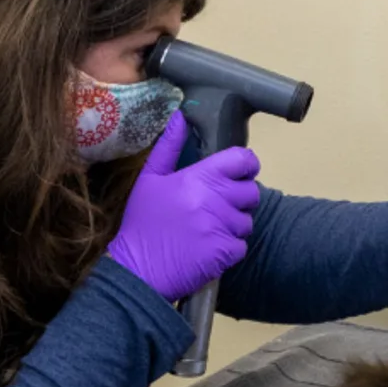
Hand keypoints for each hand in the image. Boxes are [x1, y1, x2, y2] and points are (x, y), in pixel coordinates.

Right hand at [107, 112, 260, 300]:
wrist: (136, 270)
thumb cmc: (142, 223)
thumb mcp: (149, 180)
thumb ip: (168, 147)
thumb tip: (179, 116)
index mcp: (197, 177)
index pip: (243, 160)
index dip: (245, 166)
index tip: (238, 174)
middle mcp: (213, 199)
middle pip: (251, 192)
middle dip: (238, 200)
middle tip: (215, 208)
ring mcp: (220, 226)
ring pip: (247, 222)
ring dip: (232, 227)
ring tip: (206, 231)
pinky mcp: (223, 252)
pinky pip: (241, 246)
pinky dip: (228, 250)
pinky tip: (206, 249)